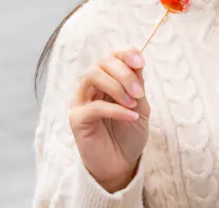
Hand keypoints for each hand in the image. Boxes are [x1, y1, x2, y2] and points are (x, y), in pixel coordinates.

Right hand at [70, 48, 149, 193]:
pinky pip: (94, 106)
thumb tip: (138, 61)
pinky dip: (116, 109)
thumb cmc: (129, 135)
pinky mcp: (77, 118)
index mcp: (106, 80)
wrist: (120, 165)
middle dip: (124, 74)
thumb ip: (137, 85)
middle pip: (102, 63)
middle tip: (139, 94)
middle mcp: (91, 86)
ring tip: (133, 103)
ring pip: (93, 76)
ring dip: (117, 86)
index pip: (111, 56)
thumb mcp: (140, 106)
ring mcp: (81, 101)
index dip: (125, 53)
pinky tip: (131, 116)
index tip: (140, 62)